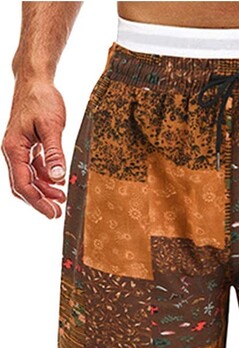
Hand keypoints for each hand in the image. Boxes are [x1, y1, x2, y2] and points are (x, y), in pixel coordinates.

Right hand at [2, 78, 66, 218]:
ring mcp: (19, 149)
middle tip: (58, 212)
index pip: (22, 184)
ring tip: (61, 198)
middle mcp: (13, 151)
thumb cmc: (41, 98)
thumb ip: (54, 153)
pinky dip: (44, 177)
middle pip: (23, 185)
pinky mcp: (27, 146)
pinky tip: (57, 181)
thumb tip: (57, 177)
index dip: (38, 202)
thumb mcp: (52, 126)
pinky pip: (33, 168)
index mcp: (14, 148)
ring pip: (28, 178)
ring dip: (44, 190)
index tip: (53, 212)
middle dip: (40, 201)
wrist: (35, 80)